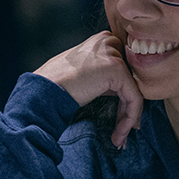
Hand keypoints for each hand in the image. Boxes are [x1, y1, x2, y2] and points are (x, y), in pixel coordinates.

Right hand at [35, 31, 143, 147]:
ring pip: (134, 91)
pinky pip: (134, 98)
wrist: (45, 90)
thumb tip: (121, 90)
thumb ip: (104, 74)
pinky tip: (119, 134)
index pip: (125, 69)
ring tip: (119, 138)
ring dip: (128, 118)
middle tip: (125, 130)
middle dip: (129, 107)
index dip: (125, 95)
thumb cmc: (58, 84)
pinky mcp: (117, 69)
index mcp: (102, 39)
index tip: (122, 117)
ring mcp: (114, 54)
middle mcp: (109, 42)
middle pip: (132, 79)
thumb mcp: (86, 72)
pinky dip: (129, 118)